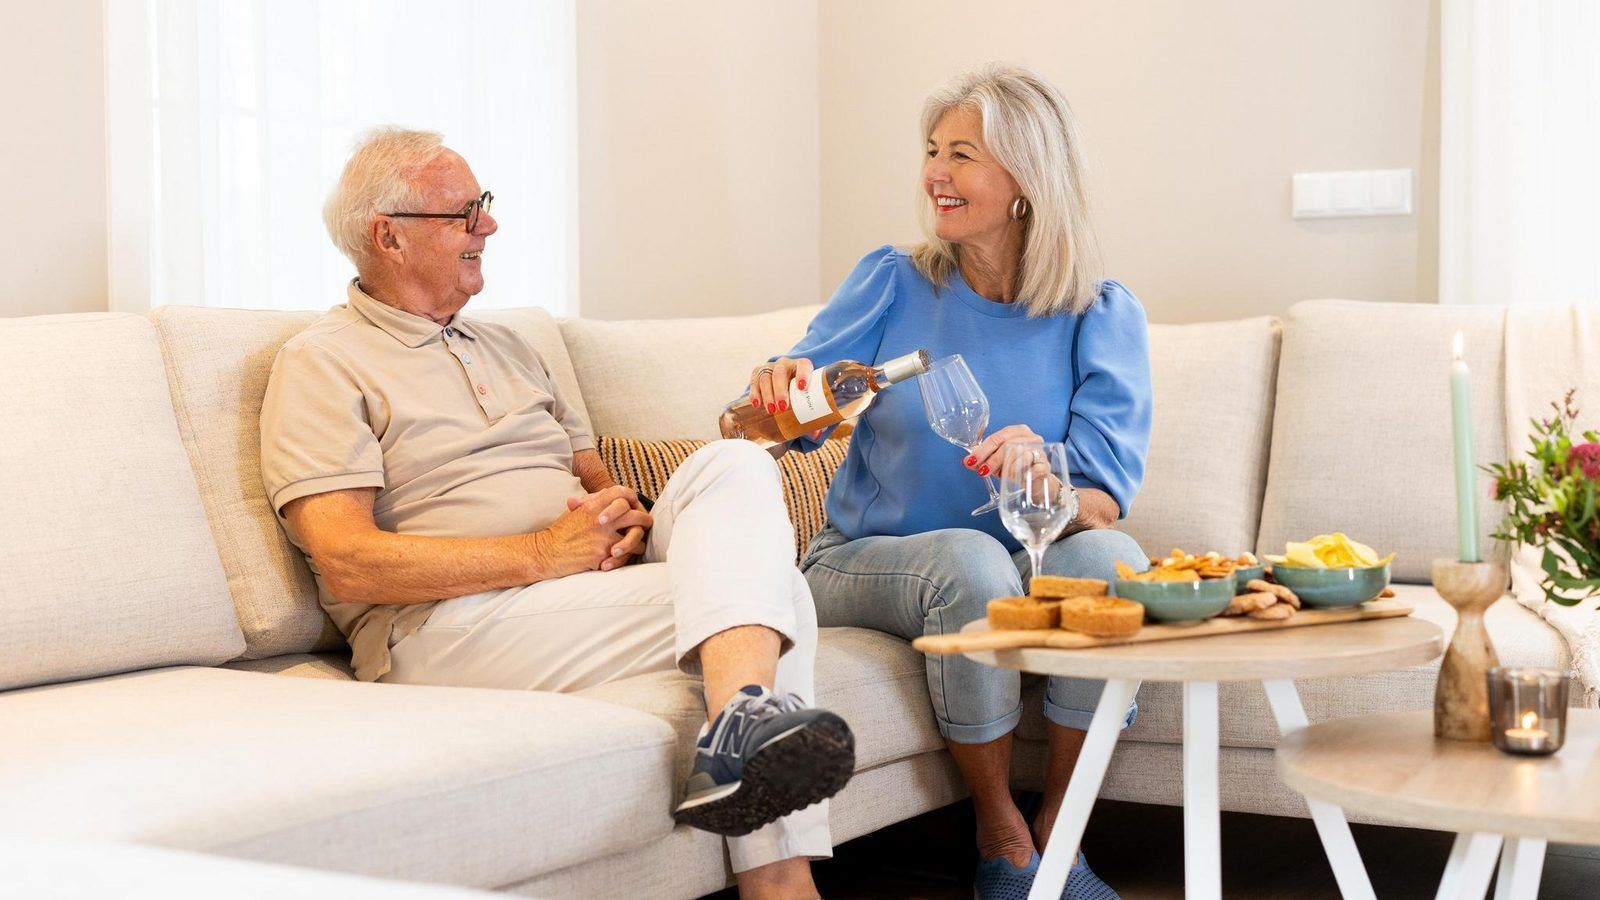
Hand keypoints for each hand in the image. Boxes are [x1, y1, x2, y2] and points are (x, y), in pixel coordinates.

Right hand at [534, 486, 652, 578]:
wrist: (545, 553)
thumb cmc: (559, 533)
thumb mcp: (574, 511)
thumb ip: (591, 501)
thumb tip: (607, 493)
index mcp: (592, 505)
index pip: (620, 493)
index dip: (632, 496)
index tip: (635, 503)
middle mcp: (600, 519)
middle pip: (635, 515)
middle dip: (645, 520)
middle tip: (647, 524)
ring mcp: (603, 537)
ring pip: (635, 537)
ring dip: (638, 542)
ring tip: (637, 545)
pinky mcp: (602, 554)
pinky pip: (626, 556)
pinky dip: (628, 558)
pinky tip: (625, 558)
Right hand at [748, 357, 813, 415]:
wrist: (786, 382)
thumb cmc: (801, 391)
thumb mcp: (808, 397)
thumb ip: (814, 414)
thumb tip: (816, 434)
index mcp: (801, 366)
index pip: (803, 365)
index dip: (803, 374)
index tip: (802, 387)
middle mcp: (785, 364)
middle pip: (780, 373)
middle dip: (780, 390)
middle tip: (782, 407)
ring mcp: (770, 368)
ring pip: (766, 378)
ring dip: (767, 395)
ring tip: (771, 410)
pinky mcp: (758, 373)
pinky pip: (754, 381)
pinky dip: (755, 393)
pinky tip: (756, 404)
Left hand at [964, 424, 1045, 477]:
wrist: (1036, 482)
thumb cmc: (1016, 467)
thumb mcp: (997, 462)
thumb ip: (982, 460)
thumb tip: (966, 461)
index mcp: (1017, 431)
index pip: (997, 437)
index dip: (982, 450)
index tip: (972, 461)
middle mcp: (1031, 437)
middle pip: (1008, 445)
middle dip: (993, 460)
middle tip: (983, 472)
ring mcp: (1040, 450)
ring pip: (1020, 456)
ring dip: (1007, 469)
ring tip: (1003, 477)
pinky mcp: (1045, 465)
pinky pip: (1031, 469)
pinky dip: (1022, 476)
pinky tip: (1018, 480)